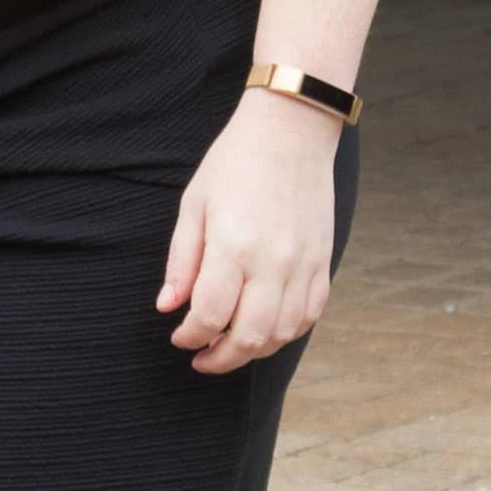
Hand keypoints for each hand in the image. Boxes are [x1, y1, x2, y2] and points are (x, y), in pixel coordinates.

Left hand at [159, 89, 343, 374]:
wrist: (291, 131)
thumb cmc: (234, 163)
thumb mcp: (194, 205)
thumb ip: (181, 261)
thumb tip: (167, 307)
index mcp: (234, 246)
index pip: (210, 315)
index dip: (190, 336)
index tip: (179, 337)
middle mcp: (273, 262)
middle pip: (249, 337)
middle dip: (220, 358)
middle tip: (201, 357)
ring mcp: (304, 264)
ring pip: (282, 334)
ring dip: (253, 351)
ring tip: (230, 345)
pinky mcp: (324, 262)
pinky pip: (309, 315)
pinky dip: (286, 332)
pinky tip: (265, 329)